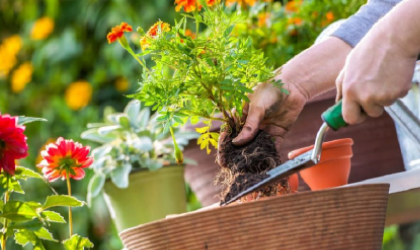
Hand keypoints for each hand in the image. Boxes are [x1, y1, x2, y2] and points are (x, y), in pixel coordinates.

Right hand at [217, 37, 350, 165]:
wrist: (293, 86)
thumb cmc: (269, 90)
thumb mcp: (256, 107)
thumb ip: (249, 126)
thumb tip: (236, 143)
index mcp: (242, 116)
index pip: (230, 132)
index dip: (225, 145)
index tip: (223, 157)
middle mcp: (251, 125)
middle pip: (242, 143)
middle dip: (237, 155)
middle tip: (233, 167)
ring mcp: (264, 130)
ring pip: (256, 146)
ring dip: (253, 157)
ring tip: (248, 170)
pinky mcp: (277, 134)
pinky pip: (272, 147)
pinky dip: (270, 155)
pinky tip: (265, 165)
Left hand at [336, 26, 415, 123]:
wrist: (394, 39)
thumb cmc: (369, 51)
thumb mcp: (348, 67)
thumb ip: (342, 87)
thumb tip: (338, 103)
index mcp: (349, 90)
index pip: (349, 118)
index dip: (355, 117)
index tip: (358, 114)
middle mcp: (365, 96)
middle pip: (370, 114)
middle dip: (372, 108)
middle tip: (374, 92)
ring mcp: (383, 95)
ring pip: (384, 105)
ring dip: (384, 96)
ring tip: (382, 76)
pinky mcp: (399, 92)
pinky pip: (396, 97)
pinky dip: (395, 89)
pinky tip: (392, 74)